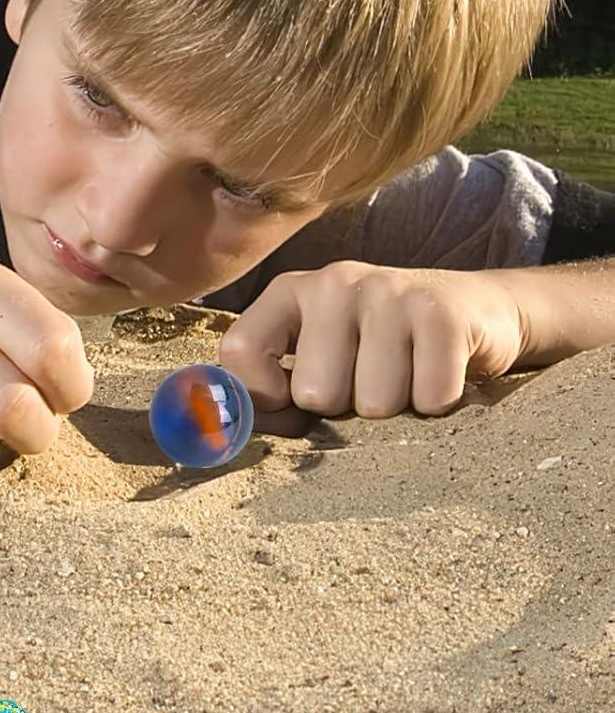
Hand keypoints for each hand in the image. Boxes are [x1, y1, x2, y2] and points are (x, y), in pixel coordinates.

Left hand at [219, 261, 531, 437]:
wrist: (476, 309)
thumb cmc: (381, 347)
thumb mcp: (319, 355)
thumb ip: (273, 390)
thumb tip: (235, 431)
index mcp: (290, 291)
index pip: (240, 351)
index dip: (265, 397)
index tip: (294, 402)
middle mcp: (333, 282)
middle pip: (314, 393)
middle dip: (345, 407)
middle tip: (369, 378)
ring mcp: (388, 292)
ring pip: (374, 402)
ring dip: (396, 406)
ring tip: (407, 373)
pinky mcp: (442, 313)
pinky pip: (429, 397)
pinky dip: (438, 403)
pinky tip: (438, 373)